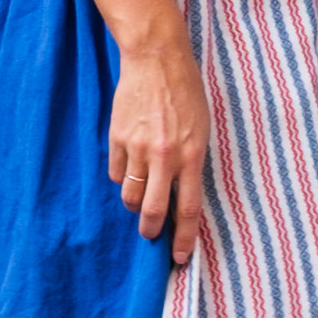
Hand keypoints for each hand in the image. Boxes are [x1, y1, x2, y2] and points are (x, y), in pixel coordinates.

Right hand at [109, 31, 214, 264]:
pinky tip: (129, 170)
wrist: (156, 60)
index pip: (188, 208)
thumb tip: (179, 194)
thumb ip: (191, 163)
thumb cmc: (186, 94)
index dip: (184, 237)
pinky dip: (122, 178)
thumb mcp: (202, 130)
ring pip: (129, 196)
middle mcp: (164, 157)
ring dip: (134, 205)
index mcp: (191, 155)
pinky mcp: (116, 139)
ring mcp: (137, 149)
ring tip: (140, 201)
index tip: (181, 258)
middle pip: (152, 211)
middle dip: (151, 231)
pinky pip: (115, 173)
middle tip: (151, 237)